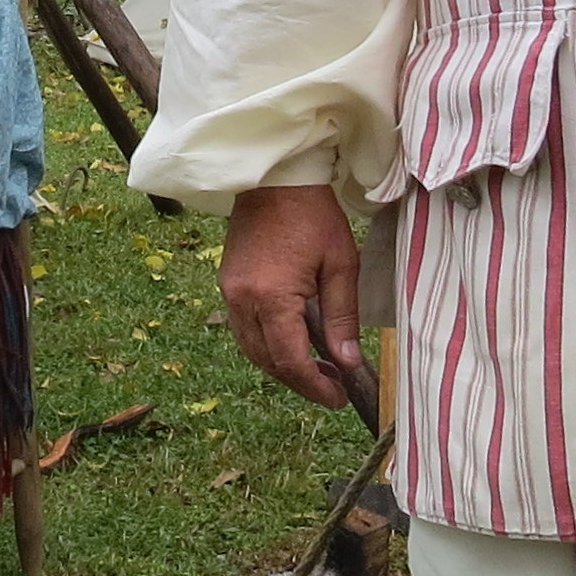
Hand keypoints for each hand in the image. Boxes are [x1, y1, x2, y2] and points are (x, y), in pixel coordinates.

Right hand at [220, 184, 363, 410]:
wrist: (275, 177)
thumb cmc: (314, 214)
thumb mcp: (341, 264)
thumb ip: (343, 317)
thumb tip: (348, 363)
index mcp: (272, 296)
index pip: (290, 360)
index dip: (315, 386)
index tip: (338, 397)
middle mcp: (243, 300)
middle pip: (267, 361)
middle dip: (300, 381)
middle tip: (332, 388)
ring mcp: (230, 292)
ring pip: (252, 349)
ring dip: (281, 366)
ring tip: (316, 369)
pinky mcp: (227, 283)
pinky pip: (244, 329)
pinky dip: (267, 344)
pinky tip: (292, 342)